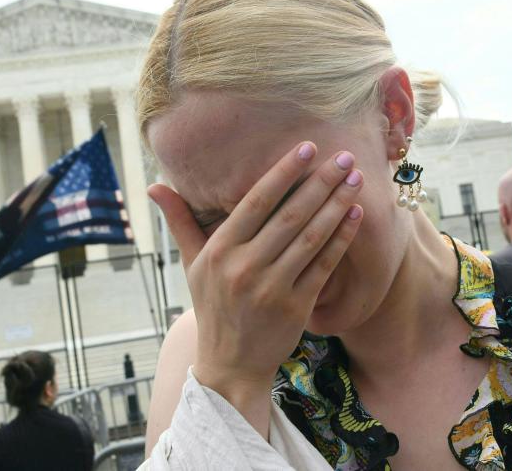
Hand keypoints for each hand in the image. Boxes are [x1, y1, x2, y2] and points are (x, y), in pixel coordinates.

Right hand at [148, 142, 363, 411]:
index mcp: (218, 252)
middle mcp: (243, 268)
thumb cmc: (214, 306)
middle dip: (320, 183)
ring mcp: (271, 289)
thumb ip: (180, 222)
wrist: (230, 365)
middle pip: (290, 216)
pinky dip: (341, 239)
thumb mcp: (192, 265)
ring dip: (337, 206)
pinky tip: (356, 215)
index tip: (307, 147)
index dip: (283, 173)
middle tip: (345, 157)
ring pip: (310, 238)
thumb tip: (155, 185)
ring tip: (356, 180)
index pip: (256, 202)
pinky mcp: (295, 307)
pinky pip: (323, 266)